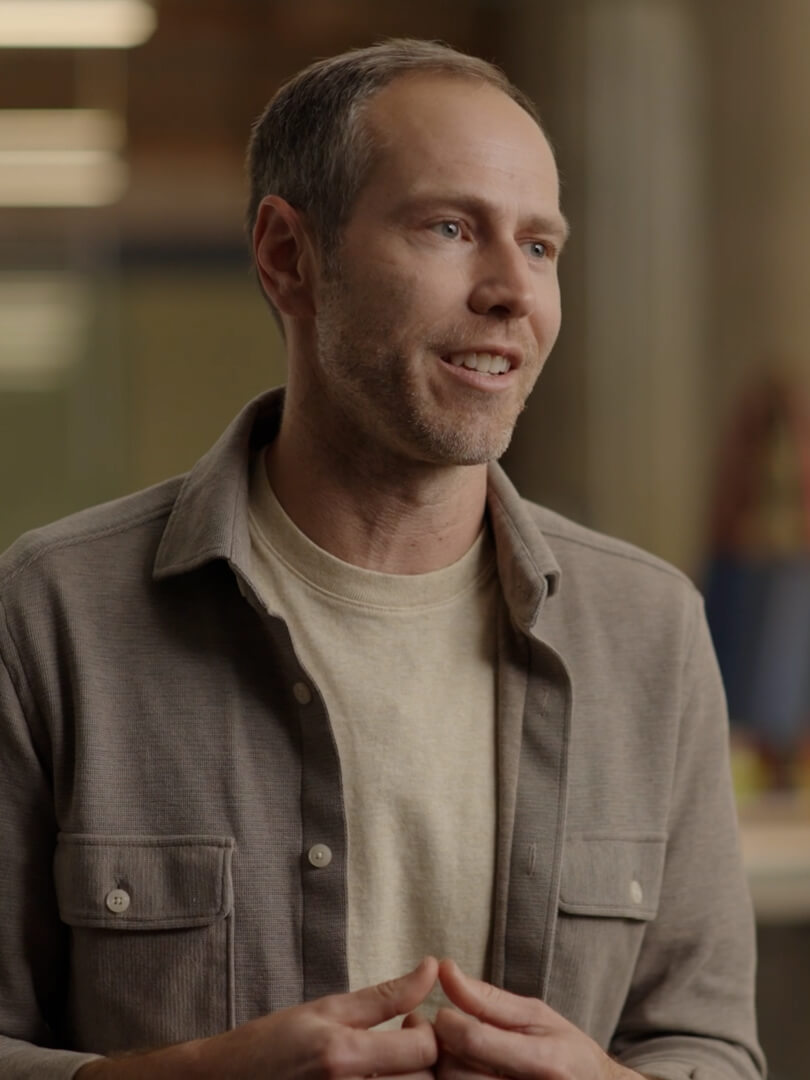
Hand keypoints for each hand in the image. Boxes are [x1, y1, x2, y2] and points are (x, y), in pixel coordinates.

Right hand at [76, 956, 438, 1079]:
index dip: (427, 1032)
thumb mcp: (325, 1009)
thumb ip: (384, 995)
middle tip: (403, 1042)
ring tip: (390, 1063)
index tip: (410, 1022)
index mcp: (343, 1055)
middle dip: (424, 1062)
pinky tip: (375, 1078)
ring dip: (409, 1079)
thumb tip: (432, 968)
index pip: (422, 1050)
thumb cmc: (271, 1043)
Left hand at [431, 959, 641, 1079]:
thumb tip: (445, 968)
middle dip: (443, 1050)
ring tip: (456, 1058)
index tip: (444, 1014)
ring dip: (445, 1072)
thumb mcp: (538, 1017)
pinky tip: (467, 1073)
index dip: (448, 1022)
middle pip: (457, 1074)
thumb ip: (489, 998)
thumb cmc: (568, 1053)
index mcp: (545, 1062)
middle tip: (446, 1038)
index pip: (474, 1041)